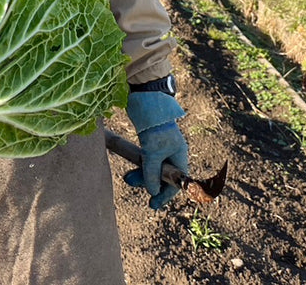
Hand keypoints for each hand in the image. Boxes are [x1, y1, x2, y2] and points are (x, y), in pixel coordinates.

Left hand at [123, 91, 188, 207]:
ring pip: (152, 167)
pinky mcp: (150, 140)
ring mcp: (160, 146)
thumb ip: (151, 174)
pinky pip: (146, 158)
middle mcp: (172, 152)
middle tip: (131, 183)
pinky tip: (131, 168)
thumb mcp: (152, 154)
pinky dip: (139, 165)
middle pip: (162, 176)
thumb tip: (152, 191)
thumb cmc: (154, 126)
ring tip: (127, 177)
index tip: (152, 204)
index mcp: (178, 155)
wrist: (146, 100)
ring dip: (140, 174)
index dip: (165, 195)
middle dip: (148, 183)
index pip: (176, 182)